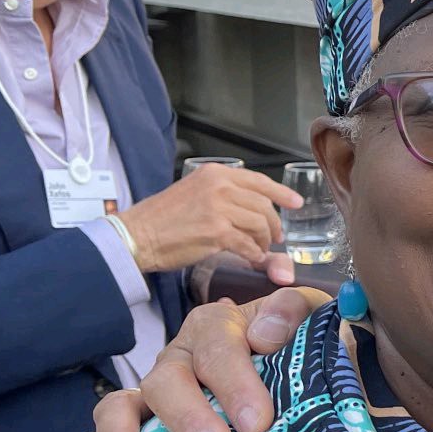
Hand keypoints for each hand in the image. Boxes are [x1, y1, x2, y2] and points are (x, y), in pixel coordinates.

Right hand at [66, 288, 327, 431]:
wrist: (296, 383)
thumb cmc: (299, 353)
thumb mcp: (308, 323)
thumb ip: (294, 314)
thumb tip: (264, 335)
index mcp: (217, 328)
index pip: (217, 344)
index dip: (235, 380)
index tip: (258, 421)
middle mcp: (176, 360)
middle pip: (166, 380)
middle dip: (188, 417)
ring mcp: (148, 399)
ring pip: (119, 408)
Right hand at [117, 166, 304, 272]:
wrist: (136, 235)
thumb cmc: (160, 218)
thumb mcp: (193, 191)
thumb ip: (222, 194)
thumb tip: (250, 209)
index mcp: (214, 173)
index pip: (259, 181)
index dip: (282, 194)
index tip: (296, 203)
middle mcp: (219, 187)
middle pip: (263, 205)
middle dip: (273, 224)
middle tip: (276, 237)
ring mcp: (219, 209)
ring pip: (259, 224)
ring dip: (264, 240)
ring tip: (260, 249)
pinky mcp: (217, 232)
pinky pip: (249, 244)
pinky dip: (254, 253)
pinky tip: (252, 258)